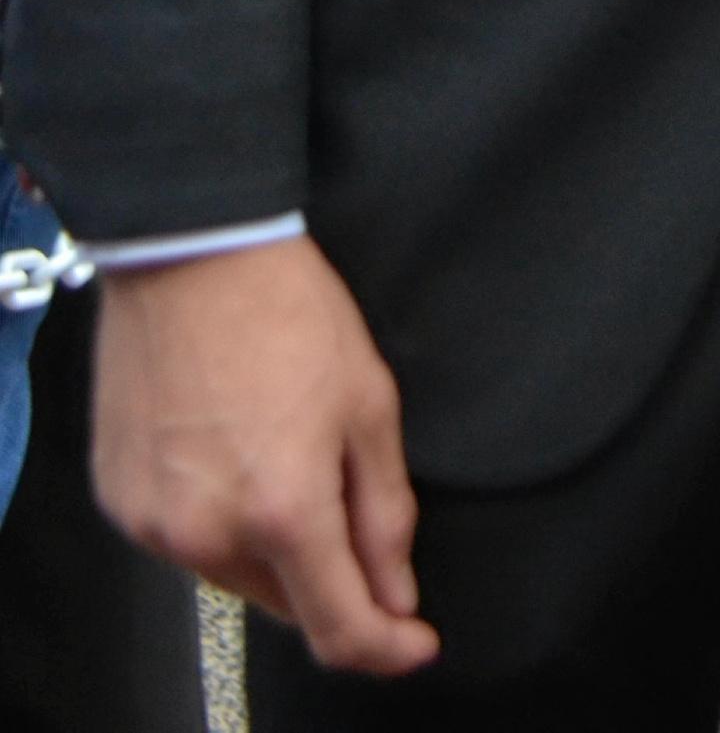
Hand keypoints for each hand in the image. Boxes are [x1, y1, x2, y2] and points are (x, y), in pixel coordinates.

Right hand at [93, 237, 437, 677]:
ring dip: (271, 544)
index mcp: (284, 510)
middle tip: (347, 496)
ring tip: (281, 447)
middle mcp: (210, 534)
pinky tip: (233, 449)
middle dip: (330, 576)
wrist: (194, 254)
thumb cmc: (288, 313)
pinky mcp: (123, 503)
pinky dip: (218, 516)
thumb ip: (385, 512)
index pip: (340, 628)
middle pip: (288, 603)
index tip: (413, 641)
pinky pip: (186, 540)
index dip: (386, 647)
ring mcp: (157, 525)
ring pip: (236, 574)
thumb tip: (396, 591)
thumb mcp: (369, 403)